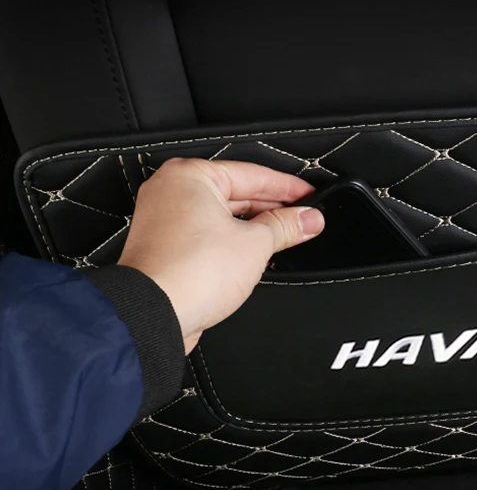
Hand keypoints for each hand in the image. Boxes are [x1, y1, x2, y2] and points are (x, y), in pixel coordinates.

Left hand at [118, 159, 323, 353]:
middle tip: (304, 219)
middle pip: (237, 193)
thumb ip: (286, 226)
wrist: (153, 315)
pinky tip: (256, 252)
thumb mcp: (255, 244)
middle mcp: (172, 191)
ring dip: (255, 227)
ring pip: (222, 216)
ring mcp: (165, 220)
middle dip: (273, 209)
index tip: (309, 196)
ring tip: (286, 236)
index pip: (253, 175)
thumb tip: (307, 219)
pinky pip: (208, 234)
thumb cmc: (187, 274)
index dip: (288, 188)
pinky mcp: (165, 246)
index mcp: (190, 176)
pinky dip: (232, 241)